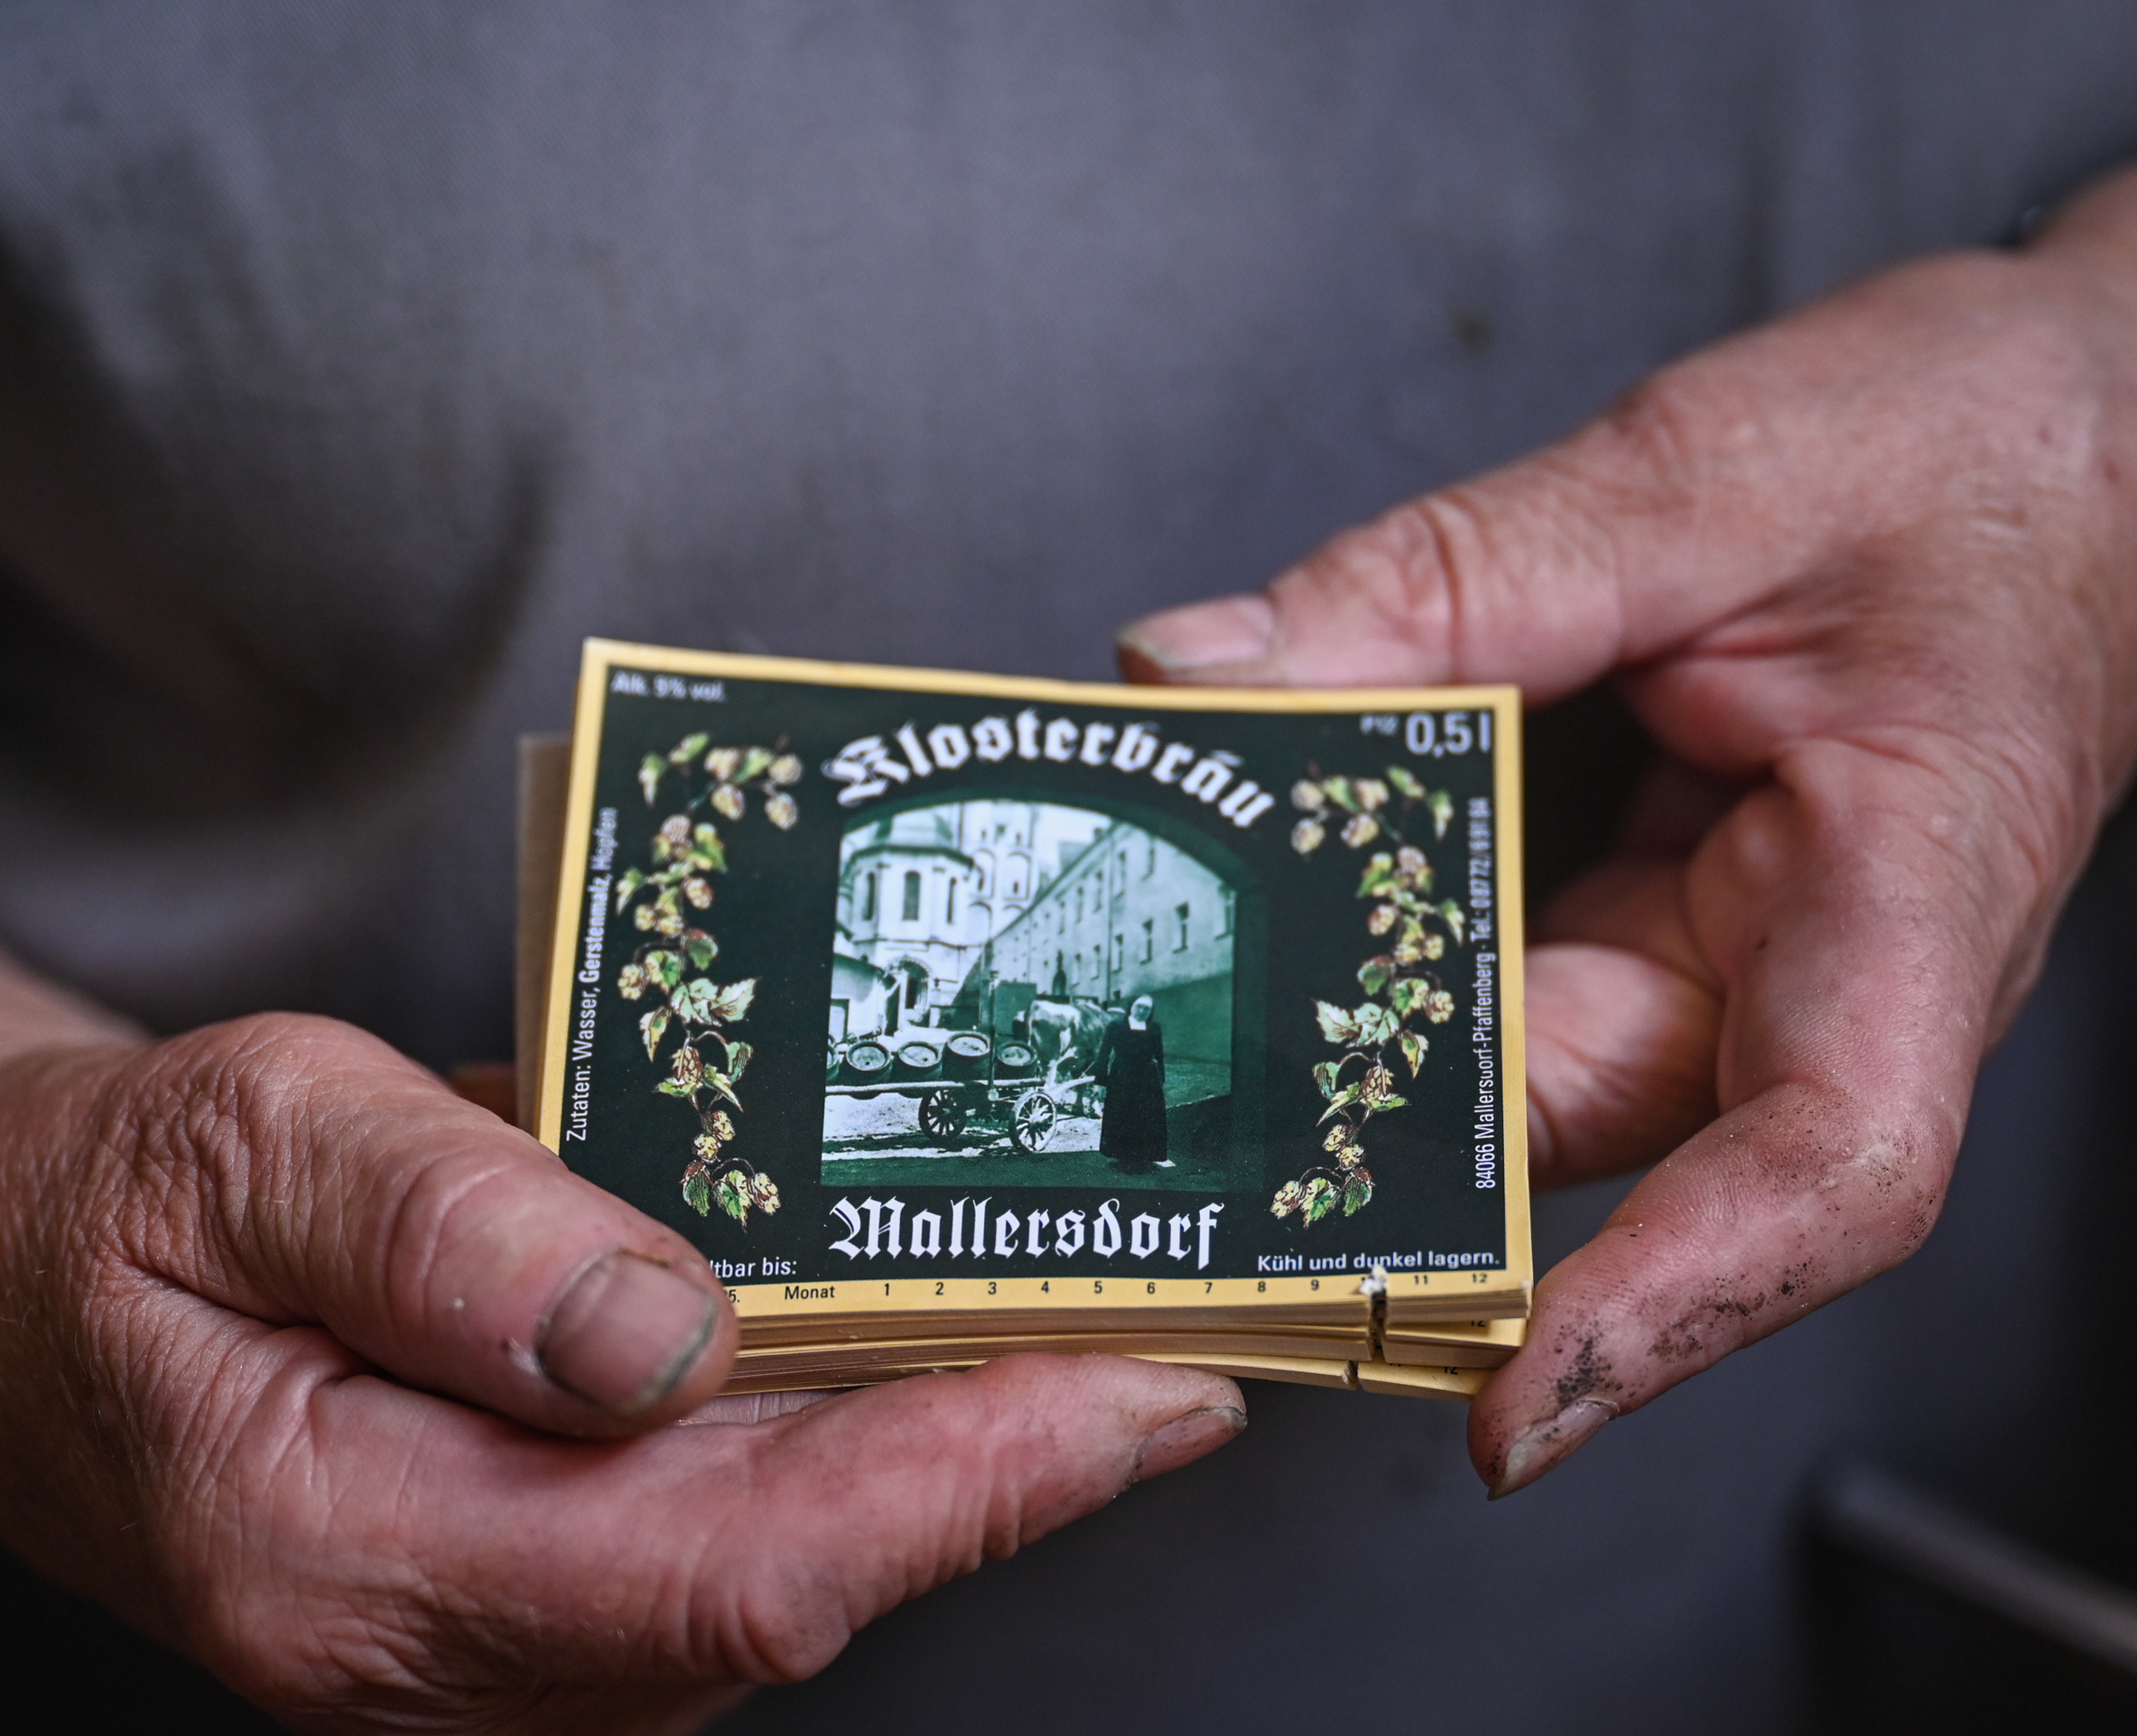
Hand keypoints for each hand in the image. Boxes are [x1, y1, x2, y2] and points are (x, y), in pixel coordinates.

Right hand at [0, 764, 1243, 1730]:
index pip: (733, 1565)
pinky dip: (868, 1432)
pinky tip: (949, 1333)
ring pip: (790, 1559)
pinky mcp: (526, 1561)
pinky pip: (736, 1518)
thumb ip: (433, 1232)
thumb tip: (659, 1324)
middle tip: (1202, 1325)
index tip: (1145, 1388)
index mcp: (358, 1566)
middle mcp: (451, 1639)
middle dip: (1019, 1460)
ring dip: (966, 1446)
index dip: (962, 1481)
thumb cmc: (87, 1205)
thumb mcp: (227, 1150)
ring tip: (1123, 1316)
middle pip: (802, 1579)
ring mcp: (497, 1619)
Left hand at [1119, 168, 2136, 1495]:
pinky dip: (1380, 934)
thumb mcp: (1702, 483)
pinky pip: (1501, 961)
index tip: (1508, 1406)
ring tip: (1174, 1002)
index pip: (1825, 1171)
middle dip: (1384, 1152)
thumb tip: (1204, 666)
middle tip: (1180, 1159)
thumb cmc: (1985, 453)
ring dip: (1350, 1031)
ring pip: (1512, 1049)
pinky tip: (1258, 886)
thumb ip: (1450, 576)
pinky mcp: (1660, 903)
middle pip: (1591, 1128)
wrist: (2079, 418)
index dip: (1667, 1308)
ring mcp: (1730, 948)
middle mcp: (1814, 972)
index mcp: (1910, 906)